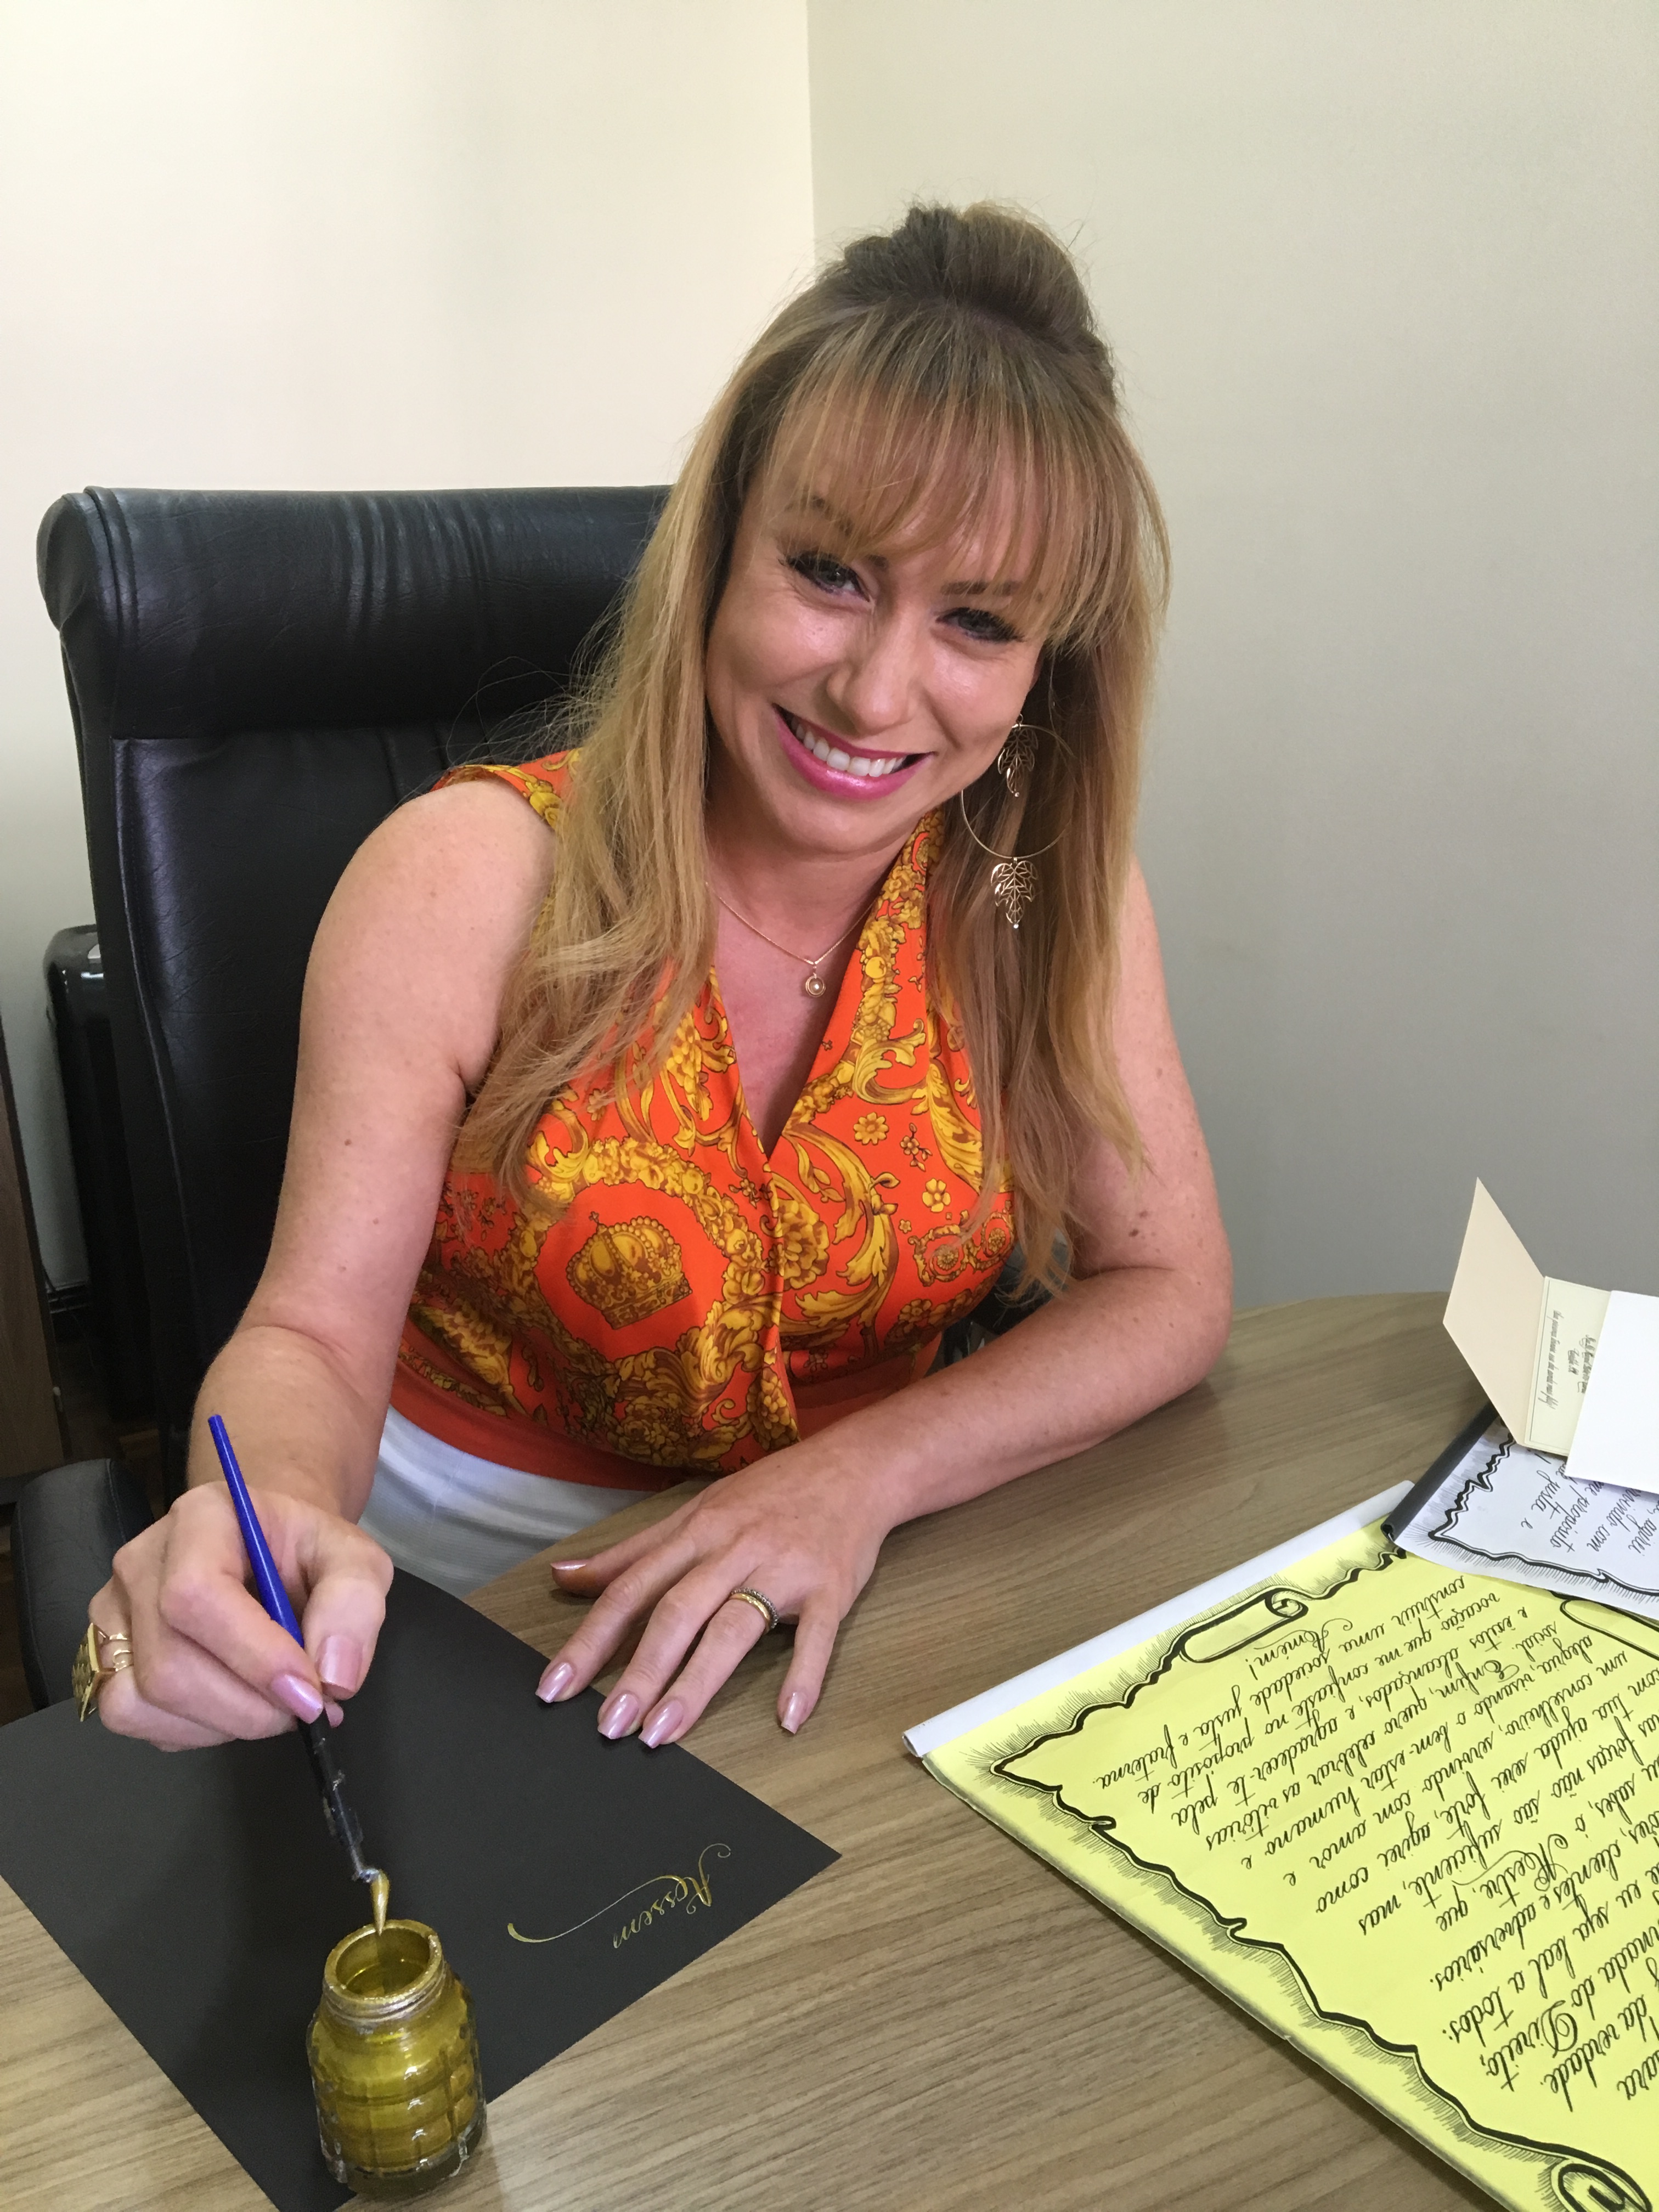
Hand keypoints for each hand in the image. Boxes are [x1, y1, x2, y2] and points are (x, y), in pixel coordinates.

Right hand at [88, 1484, 392, 1749]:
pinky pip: (133, 1718)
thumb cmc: (305, 1554)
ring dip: (222, 1724)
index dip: (253, 1656)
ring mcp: (114, 1612)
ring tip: (272, 1704)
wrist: (269, 1553)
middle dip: (248, 1707)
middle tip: (305, 1708)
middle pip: (168, 1663)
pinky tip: (232, 1706)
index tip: (310, 1691)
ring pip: (143, 1699)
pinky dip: (192, 1730)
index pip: (197, 1594)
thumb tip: (334, 1677)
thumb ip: (355, 1605)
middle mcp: (141, 1561)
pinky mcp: (105, 1657)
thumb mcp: (355, 1560)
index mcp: (201, 1518)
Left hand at [535, 1437, 891, 1745]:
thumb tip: (563, 1576)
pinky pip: (816, 1636)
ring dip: (696, 1684)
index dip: (590, 1638)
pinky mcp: (831, 1588)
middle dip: (639, 1671)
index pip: (631, 1588)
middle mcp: (733, 1549)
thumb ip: (631, 1552)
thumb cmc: (770, 1494)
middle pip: (677, 1612)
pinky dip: (803, 1676)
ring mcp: (783, 1569)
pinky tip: (787, 1717)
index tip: (554, 1687)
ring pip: (733, 1628)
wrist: (855, 1467)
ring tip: (663, 1734)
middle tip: (609, 1725)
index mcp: (696, 1531)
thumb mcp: (696, 1511)